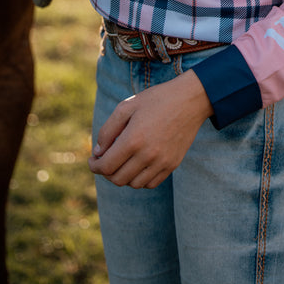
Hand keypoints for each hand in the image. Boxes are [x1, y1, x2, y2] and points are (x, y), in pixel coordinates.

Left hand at [88, 69, 212, 188]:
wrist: (191, 100)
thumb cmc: (157, 99)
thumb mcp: (127, 106)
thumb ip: (108, 129)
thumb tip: (99, 152)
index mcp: (133, 139)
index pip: (106, 166)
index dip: (94, 166)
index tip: (93, 160)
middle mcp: (147, 155)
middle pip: (117, 179)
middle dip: (106, 172)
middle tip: (106, 160)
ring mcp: (162, 162)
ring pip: (134, 184)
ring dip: (123, 176)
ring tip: (122, 162)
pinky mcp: (172, 164)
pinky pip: (151, 183)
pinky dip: (140, 179)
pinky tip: (138, 165)